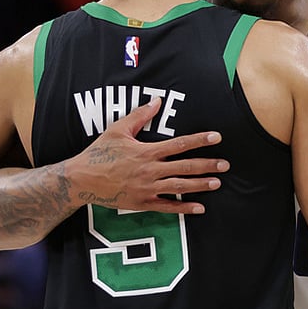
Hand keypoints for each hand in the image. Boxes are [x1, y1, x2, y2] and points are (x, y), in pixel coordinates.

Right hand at [65, 98, 228, 213]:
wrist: (81, 180)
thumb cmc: (99, 153)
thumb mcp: (118, 130)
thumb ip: (140, 115)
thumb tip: (157, 100)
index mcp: (146, 152)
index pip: (179, 144)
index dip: (200, 140)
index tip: (217, 138)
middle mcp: (150, 171)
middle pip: (185, 167)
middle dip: (207, 165)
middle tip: (225, 165)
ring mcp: (147, 189)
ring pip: (180, 187)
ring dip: (200, 185)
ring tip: (217, 183)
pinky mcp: (142, 203)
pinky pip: (167, 207)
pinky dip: (184, 208)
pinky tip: (199, 208)